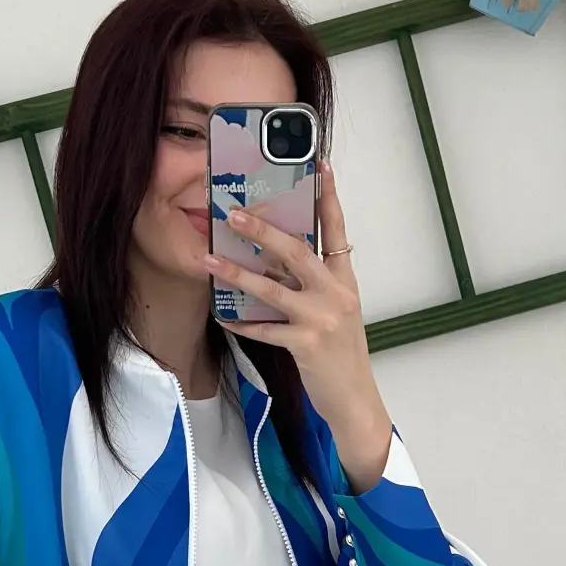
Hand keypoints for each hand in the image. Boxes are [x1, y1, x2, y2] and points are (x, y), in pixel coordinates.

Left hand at [207, 161, 393, 492]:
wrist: (356, 400)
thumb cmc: (342, 355)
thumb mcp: (337, 312)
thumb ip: (314, 284)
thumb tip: (279, 257)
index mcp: (345, 280)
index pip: (337, 230)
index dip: (328, 196)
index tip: (319, 164)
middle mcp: (337, 294)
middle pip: (297, 251)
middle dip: (264, 230)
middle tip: (233, 213)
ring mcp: (322, 319)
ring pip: (273, 288)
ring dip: (237, 273)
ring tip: (210, 260)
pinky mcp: (306, 345)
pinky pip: (264, 328)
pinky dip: (241, 322)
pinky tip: (220, 314)